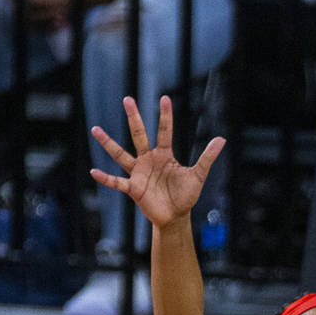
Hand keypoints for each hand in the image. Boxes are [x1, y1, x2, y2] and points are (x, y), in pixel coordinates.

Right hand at [89, 95, 224, 227]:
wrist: (175, 216)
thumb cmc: (185, 195)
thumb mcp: (198, 175)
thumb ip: (207, 158)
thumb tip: (222, 139)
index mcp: (164, 155)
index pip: (165, 131)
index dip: (166, 116)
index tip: (165, 98)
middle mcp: (149, 160)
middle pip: (139, 135)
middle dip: (134, 118)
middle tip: (128, 99)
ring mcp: (139, 173)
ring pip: (121, 155)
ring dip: (109, 143)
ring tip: (95, 129)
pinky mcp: (133, 188)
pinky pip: (117, 182)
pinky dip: (106, 178)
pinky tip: (94, 171)